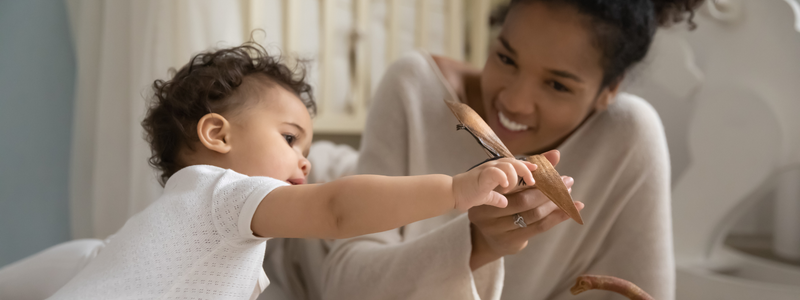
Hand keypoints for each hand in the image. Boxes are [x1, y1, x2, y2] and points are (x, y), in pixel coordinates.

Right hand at [452, 157, 536, 211]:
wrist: (452, 193)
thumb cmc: (469, 193)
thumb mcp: (488, 194)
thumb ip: (497, 196)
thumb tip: (505, 202)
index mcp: (497, 170)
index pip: (515, 163)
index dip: (527, 166)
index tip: (538, 171)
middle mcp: (494, 167)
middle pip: (515, 162)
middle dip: (526, 171)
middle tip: (534, 182)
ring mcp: (488, 171)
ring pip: (508, 165)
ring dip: (516, 175)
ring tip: (516, 186)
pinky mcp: (481, 177)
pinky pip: (494, 172)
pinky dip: (503, 177)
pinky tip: (506, 186)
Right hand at [467, 150, 584, 269]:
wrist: (487, 238)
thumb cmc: (501, 204)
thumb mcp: (510, 185)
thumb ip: (531, 169)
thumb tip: (556, 154)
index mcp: (486, 193)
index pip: (514, 183)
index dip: (536, 177)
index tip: (554, 172)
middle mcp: (488, 212)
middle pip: (524, 200)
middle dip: (549, 190)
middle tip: (567, 182)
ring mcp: (498, 229)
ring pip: (533, 214)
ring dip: (555, 204)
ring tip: (569, 194)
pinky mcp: (511, 241)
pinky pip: (539, 228)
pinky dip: (558, 217)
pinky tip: (572, 210)